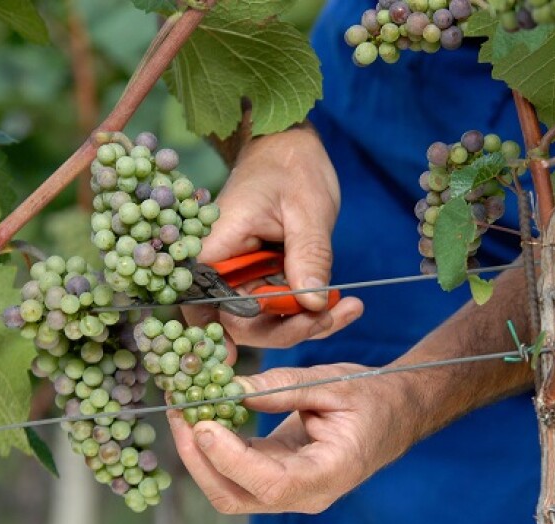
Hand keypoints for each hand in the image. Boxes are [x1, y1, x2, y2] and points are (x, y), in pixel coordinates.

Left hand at [168, 363, 413, 513]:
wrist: (396, 411)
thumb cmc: (374, 396)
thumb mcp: (334, 383)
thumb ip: (283, 387)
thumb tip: (231, 389)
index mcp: (330, 473)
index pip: (271, 483)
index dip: (231, 459)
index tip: (202, 424)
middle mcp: (306, 494)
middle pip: (238, 496)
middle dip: (199, 459)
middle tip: (178, 412)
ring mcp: (290, 490)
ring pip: (230, 489)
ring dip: (199, 454)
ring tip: (182, 410)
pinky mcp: (277, 475)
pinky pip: (237, 472)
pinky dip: (214, 447)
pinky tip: (202, 414)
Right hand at [183, 127, 363, 346]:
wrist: (291, 144)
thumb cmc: (292, 165)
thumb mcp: (308, 209)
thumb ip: (308, 256)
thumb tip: (314, 305)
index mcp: (215, 246)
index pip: (206, 303)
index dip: (227, 333)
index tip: (260, 347)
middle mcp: (221, 266)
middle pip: (240, 322)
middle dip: (287, 329)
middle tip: (331, 317)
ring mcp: (242, 273)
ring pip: (263, 320)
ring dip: (305, 323)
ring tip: (347, 310)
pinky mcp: (262, 275)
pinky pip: (280, 306)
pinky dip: (309, 311)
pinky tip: (343, 306)